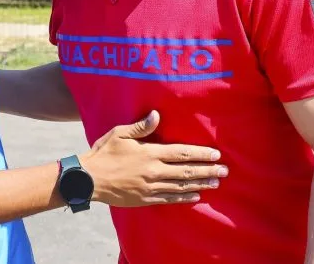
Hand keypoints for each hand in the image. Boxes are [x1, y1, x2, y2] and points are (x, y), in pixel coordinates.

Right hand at [79, 111, 225, 206]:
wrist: (88, 180)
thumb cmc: (103, 154)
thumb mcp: (119, 134)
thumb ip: (141, 126)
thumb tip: (157, 115)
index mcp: (150, 153)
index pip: (182, 153)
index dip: (201, 154)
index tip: (216, 154)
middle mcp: (154, 171)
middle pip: (187, 171)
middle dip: (207, 170)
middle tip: (225, 171)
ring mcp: (150, 187)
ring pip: (181, 187)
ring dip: (200, 184)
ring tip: (216, 183)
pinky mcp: (145, 199)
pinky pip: (169, 200)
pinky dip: (185, 198)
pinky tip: (196, 197)